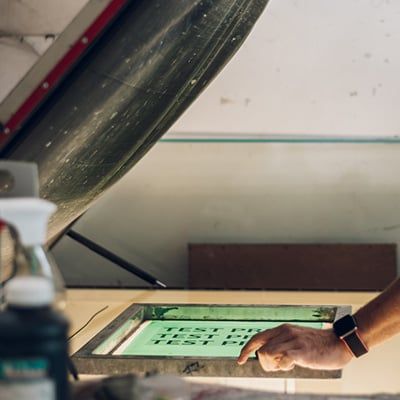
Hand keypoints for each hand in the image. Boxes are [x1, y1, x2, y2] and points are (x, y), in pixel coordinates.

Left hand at [237, 324, 352, 371]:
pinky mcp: (301, 351)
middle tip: (280, 366)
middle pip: (260, 350)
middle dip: (266, 364)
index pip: (257, 337)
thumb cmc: (318, 345)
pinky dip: (283, 367)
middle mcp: (285, 332)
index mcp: (282, 329)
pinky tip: (293, 365)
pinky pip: (282, 359)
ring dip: (274, 366)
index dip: (246, 349)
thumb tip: (267, 354)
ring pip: (267, 354)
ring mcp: (293, 341)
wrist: (339, 343)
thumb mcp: (296, 340)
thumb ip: (282, 344)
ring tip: (288, 365)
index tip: (240, 360)